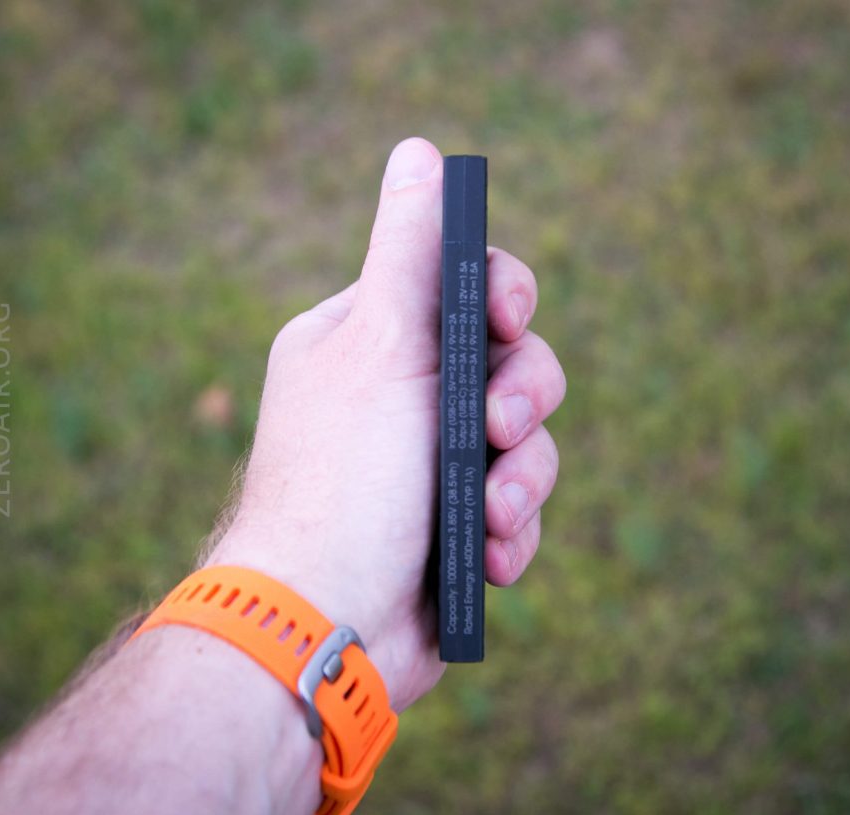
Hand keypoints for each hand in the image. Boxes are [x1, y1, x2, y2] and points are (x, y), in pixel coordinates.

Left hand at [207, 137, 565, 710]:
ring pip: (526, 445)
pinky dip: (509, 534)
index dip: (504, 297)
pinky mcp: (455, 529)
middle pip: (511, 365)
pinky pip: (516, 510)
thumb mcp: (381, 345)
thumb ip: (412, 251)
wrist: (323, 626)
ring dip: (523, 481)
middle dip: (522, 400)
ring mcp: (430, 467)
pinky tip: (483, 560)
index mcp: (370, 341)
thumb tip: (419, 152)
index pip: (460, 287)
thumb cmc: (345, 478)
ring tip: (491, 519)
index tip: (510, 318)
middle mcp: (402, 398)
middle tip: (500, 431)